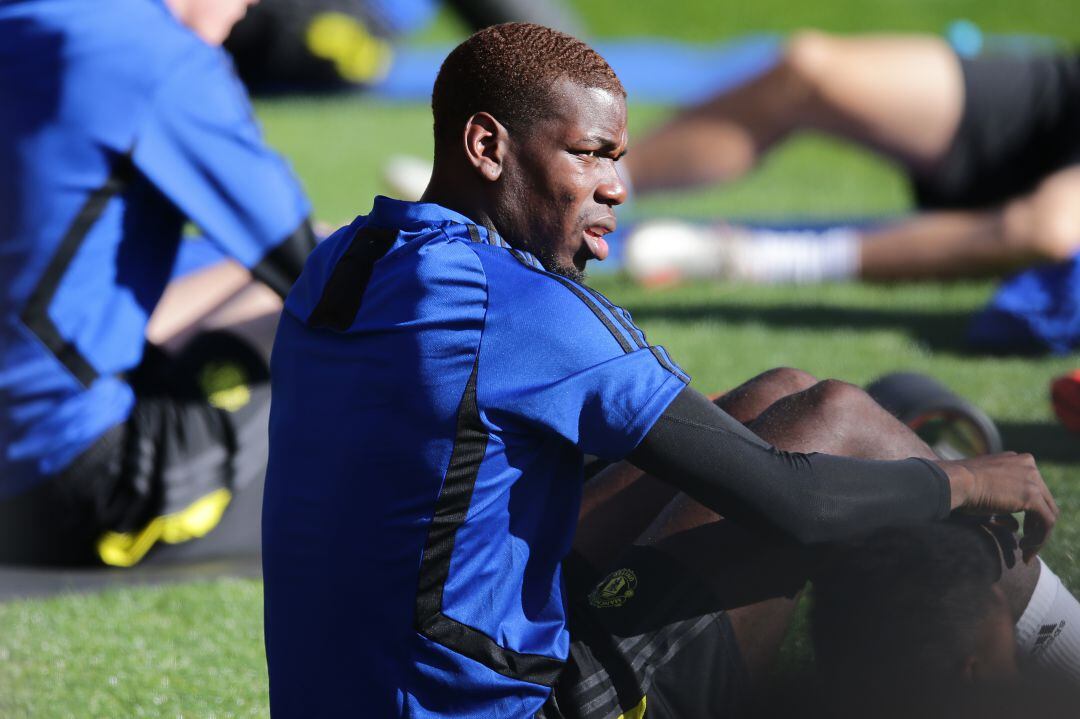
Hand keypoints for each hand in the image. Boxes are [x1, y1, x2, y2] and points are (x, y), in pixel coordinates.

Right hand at [936, 452, 1058, 562]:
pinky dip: (1040, 539)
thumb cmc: (957, 487)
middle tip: (1025, 543)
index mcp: (1015, 460)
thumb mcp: (982, 491)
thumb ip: (1001, 503)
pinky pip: (1046, 522)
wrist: (952, 482)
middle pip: (1044, 501)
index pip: (1034, 489)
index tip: (1021, 529)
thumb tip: (1014, 526)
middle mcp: (1027, 465)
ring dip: (1039, 535)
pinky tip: (1025, 550)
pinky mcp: (1032, 495)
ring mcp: (1032, 479)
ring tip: (1025, 550)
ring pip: (1048, 513)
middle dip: (1036, 524)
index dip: (1030, 512)